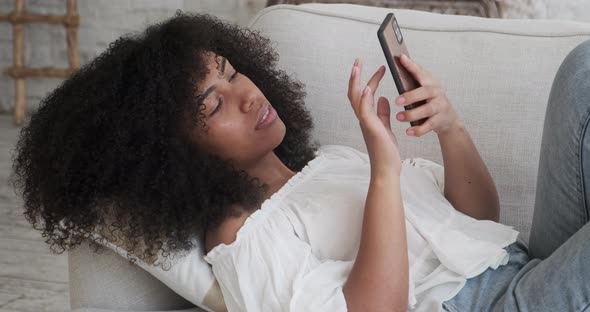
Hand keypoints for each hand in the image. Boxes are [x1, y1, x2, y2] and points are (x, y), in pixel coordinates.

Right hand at [347, 58, 400, 175]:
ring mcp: (365, 123)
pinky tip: (367, 88)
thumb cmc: (386, 151)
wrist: (387, 168)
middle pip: (354, 93)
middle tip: (358, 60)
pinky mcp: (371, 128)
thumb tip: (384, 98)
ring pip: (355, 99)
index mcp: (367, 117)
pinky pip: (365, 111)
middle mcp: (363, 118)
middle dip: (355, 76)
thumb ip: (383, 113)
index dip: (370, 79)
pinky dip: (365, 98)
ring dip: (356, 82)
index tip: (381, 68)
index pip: (365, 94)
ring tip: (358, 67)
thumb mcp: (386, 127)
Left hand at [394, 54, 462, 136]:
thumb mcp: (424, 87)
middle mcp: (437, 92)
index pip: (420, 72)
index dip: (411, 65)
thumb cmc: (430, 100)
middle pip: (425, 92)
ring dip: (412, 114)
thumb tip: (400, 60)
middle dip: (411, 96)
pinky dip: (419, 129)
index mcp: (430, 82)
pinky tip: (409, 131)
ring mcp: (440, 106)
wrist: (448, 119)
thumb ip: (414, 77)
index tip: (401, 58)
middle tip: (397, 101)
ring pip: (427, 110)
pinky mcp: (440, 120)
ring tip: (399, 117)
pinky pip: (429, 125)